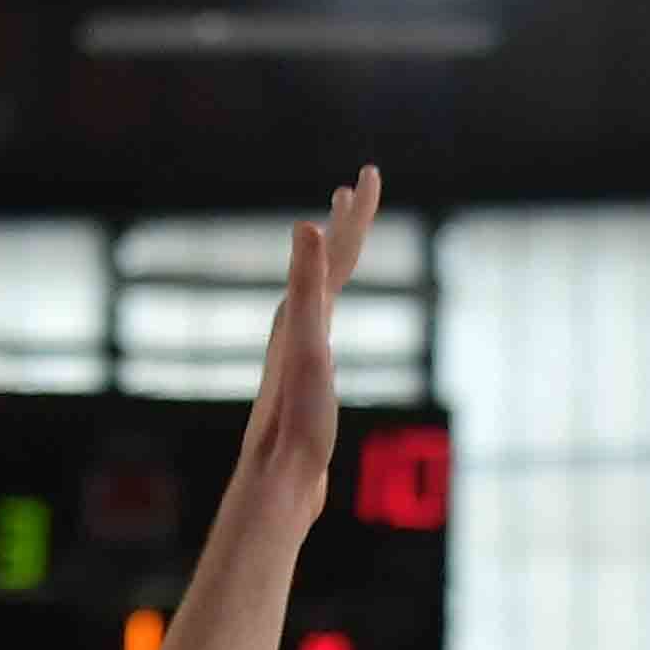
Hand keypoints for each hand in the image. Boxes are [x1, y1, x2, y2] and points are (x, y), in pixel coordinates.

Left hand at [233, 165, 379, 530]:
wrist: (280, 476)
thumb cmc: (297, 417)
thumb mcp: (308, 344)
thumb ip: (306, 285)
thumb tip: (306, 223)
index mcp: (301, 312)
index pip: (335, 248)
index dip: (358, 211)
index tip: (370, 172)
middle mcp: (297, 323)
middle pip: (327, 260)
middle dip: (348, 222)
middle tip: (359, 185)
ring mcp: (301, 349)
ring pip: (322, 289)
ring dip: (335, 257)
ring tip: (342, 239)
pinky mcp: (307, 377)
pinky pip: (324, 321)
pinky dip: (332, 302)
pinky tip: (330, 313)